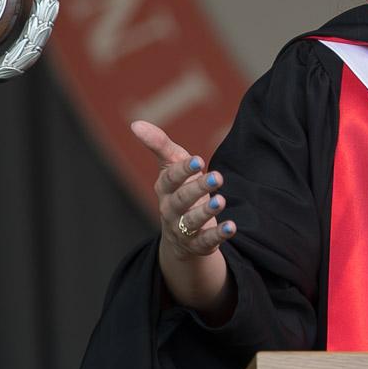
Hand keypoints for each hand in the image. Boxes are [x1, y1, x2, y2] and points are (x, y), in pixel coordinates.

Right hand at [132, 120, 236, 259]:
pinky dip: (219, 234)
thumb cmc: (179, 190)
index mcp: (165, 189)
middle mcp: (170, 209)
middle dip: (198, 188)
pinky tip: (231, 227)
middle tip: (217, 177)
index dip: (183, 170)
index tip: (199, 160)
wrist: (181, 235)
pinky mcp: (198, 245)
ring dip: (206, 211)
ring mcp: (183, 229)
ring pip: (192, 221)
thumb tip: (136, 123)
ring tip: (220, 200)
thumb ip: (160, 146)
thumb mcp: (172, 166)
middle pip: (182, 199)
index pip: (171, 179)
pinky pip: (207, 241)